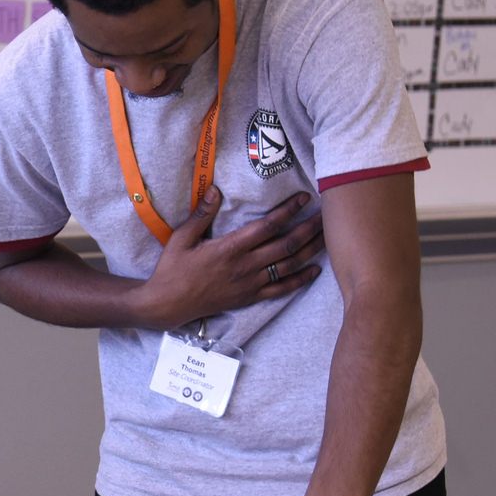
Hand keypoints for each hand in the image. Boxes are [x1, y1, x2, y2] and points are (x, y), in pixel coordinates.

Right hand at [135, 189, 324, 329]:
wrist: (168, 305)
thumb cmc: (172, 270)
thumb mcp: (181, 238)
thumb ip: (201, 214)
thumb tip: (215, 190)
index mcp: (230, 248)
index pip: (267, 226)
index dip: (288, 210)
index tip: (303, 197)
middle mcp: (245, 266)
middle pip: (286, 244)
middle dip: (309, 228)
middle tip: (327, 215)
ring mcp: (250, 283)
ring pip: (289, 265)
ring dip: (310, 250)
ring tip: (327, 237)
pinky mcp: (250, 297)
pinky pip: (281, 289)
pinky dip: (300, 280)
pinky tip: (315, 270)